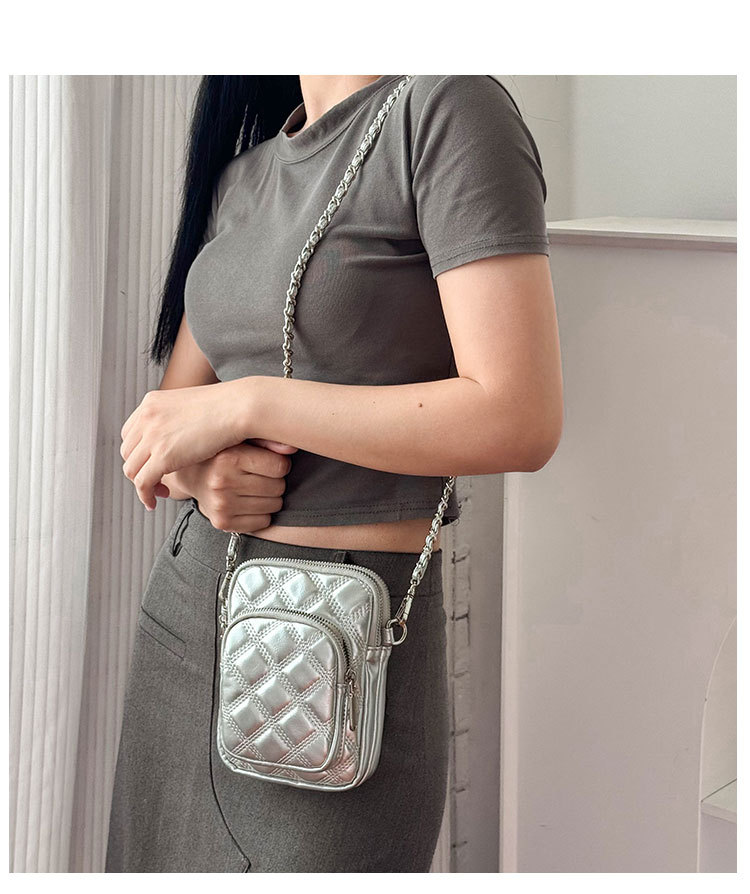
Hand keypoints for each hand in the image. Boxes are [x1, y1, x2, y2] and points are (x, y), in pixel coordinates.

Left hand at [120, 382, 248, 508]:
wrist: (240, 407)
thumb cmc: (230, 407)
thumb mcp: (194, 406)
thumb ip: (180, 418)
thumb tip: (183, 433)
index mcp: (152, 402)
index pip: (130, 433)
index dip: (139, 452)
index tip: (152, 463)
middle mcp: (147, 417)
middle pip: (128, 452)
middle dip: (140, 469)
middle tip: (157, 481)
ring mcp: (152, 436)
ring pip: (131, 469)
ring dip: (142, 485)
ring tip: (160, 492)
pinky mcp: (163, 456)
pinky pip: (142, 483)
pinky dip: (145, 496)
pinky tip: (154, 503)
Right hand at [174, 440, 297, 532]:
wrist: (191, 474)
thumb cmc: (223, 453)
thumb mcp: (241, 439)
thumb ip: (268, 440)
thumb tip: (292, 447)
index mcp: (228, 457)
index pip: (280, 467)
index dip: (279, 464)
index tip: (267, 461)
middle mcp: (222, 482)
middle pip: (279, 487)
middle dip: (274, 481)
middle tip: (258, 475)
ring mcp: (221, 505)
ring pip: (274, 505)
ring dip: (270, 497)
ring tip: (252, 487)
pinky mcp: (222, 522)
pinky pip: (263, 522)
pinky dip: (261, 513)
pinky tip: (247, 502)